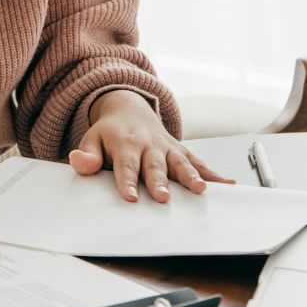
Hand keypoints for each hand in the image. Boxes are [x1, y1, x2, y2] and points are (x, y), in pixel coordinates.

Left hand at [69, 89, 228, 202]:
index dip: (128, 181)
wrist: (130, 109)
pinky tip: (229, 185)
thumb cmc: (110, 133)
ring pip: (181, 163)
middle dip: (160, 182)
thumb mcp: (92, 139)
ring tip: (200, 190)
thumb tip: (78, 162)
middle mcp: (150, 145)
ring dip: (191, 176)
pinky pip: (200, 163)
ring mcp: (168, 148)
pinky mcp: (182, 151)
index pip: (126, 166)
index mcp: (125, 144)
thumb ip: (86, 155)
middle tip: (163, 198)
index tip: (130, 197)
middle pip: (155, 166)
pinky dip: (214, 174)